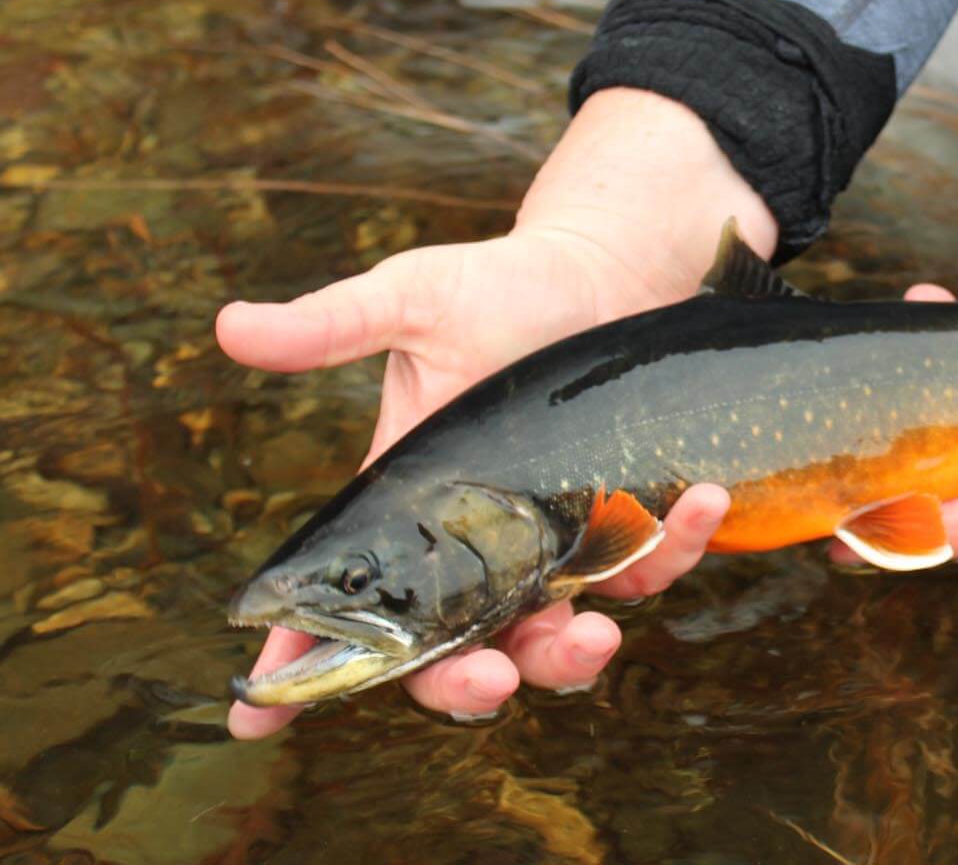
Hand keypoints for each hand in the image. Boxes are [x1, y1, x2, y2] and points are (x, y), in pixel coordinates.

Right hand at [222, 89, 770, 737]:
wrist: (607, 267)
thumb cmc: (503, 286)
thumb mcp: (415, 300)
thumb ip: (333, 325)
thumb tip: (230, 326)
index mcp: (412, 509)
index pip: (347, 605)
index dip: (301, 668)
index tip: (256, 717)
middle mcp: (481, 545)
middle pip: (457, 655)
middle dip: (466, 687)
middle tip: (490, 682)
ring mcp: (559, 544)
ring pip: (557, 641)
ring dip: (574, 657)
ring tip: (598, 632)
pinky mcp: (630, 523)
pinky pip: (652, 566)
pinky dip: (679, 547)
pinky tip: (701, 502)